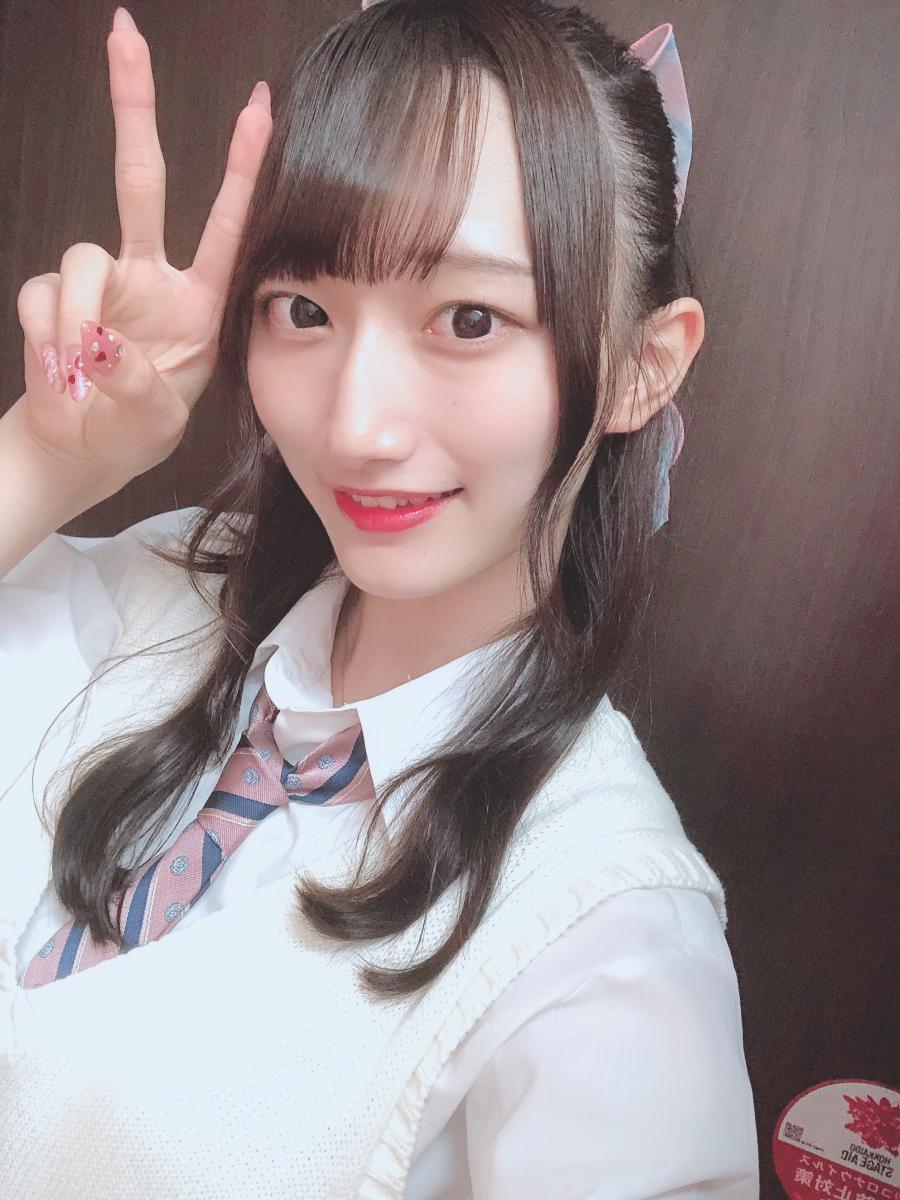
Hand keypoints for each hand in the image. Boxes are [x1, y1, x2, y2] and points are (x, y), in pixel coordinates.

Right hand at [14, 7, 271, 483]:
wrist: (83, 452)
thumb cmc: (137, 431)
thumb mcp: (159, 420)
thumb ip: (139, 384)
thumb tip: (98, 342)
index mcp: (199, 301)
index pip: (226, 225)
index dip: (242, 167)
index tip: (260, 104)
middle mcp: (150, 278)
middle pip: (141, 179)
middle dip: (134, 106)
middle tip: (124, 32)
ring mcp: (100, 285)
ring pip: (79, 257)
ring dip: (78, 316)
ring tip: (82, 372)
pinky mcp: (52, 299)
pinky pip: (39, 295)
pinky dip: (45, 337)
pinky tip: (61, 373)